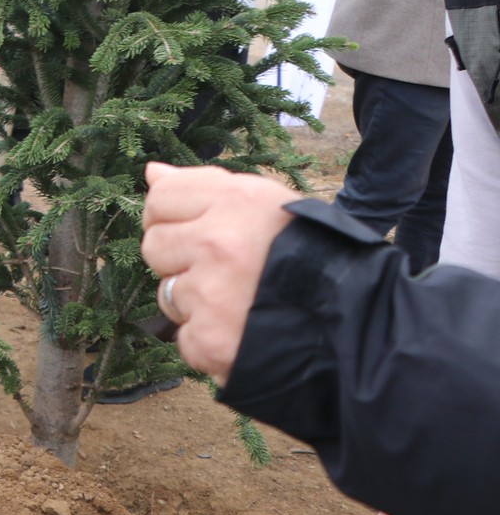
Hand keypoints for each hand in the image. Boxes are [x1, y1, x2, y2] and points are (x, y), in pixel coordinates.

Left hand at [139, 161, 299, 381]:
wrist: (362, 327)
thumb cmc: (315, 258)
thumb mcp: (269, 205)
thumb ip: (208, 187)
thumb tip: (152, 173)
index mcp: (235, 201)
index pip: (160, 197)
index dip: (169, 215)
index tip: (192, 229)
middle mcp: (217, 243)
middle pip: (154, 245)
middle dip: (178, 259)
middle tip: (223, 270)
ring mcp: (210, 294)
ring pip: (166, 293)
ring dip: (194, 302)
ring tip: (241, 303)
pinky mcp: (209, 340)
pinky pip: (184, 337)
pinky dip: (207, 341)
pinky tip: (243, 334)